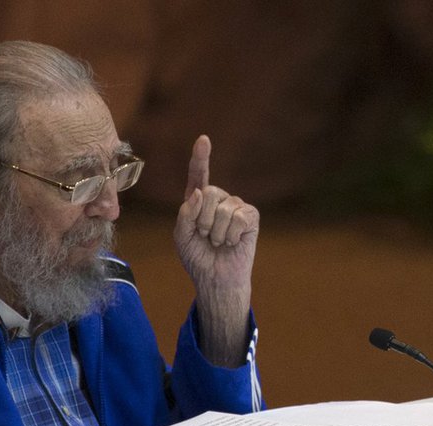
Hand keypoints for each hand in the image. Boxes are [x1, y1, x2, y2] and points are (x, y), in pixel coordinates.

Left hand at [174, 135, 259, 365]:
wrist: (215, 278)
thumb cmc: (197, 257)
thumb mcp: (181, 236)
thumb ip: (185, 213)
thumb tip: (199, 192)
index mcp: (198, 201)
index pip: (199, 175)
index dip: (201, 158)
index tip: (204, 140)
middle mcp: (218, 199)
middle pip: (208, 193)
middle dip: (202, 220)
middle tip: (205, 237)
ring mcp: (236, 206)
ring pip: (223, 208)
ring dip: (216, 232)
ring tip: (218, 242)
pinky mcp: (250, 217)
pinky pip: (238, 217)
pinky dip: (230, 235)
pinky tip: (232, 243)